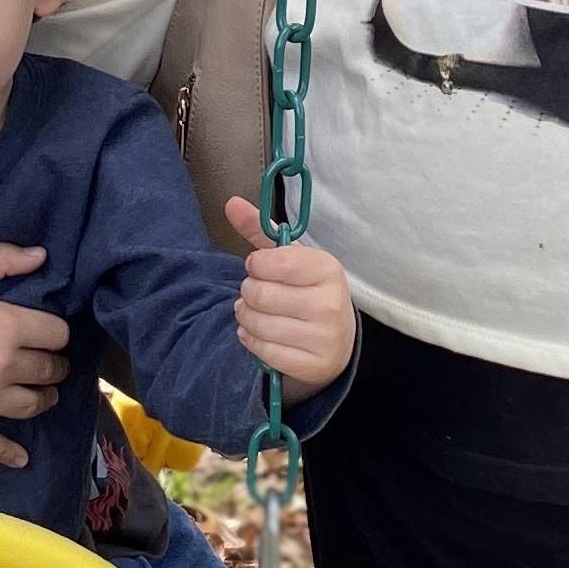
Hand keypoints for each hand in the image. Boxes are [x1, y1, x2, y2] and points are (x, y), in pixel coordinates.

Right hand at [0, 248, 71, 470]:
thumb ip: (4, 259)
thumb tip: (43, 256)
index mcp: (7, 326)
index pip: (57, 335)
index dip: (56, 332)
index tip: (48, 333)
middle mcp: (2, 366)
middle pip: (49, 371)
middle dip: (53, 366)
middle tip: (49, 364)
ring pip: (30, 406)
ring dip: (43, 400)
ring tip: (43, 395)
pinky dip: (9, 453)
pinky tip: (22, 459)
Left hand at [223, 195, 356, 387]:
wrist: (337, 339)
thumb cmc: (308, 291)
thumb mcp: (291, 258)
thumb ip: (260, 230)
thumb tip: (231, 203)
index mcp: (327, 268)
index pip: (275, 262)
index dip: (256, 265)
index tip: (260, 267)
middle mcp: (330, 303)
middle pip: (260, 295)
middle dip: (248, 293)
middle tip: (257, 294)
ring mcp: (324, 337)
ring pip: (258, 324)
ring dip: (246, 317)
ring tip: (254, 313)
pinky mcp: (313, 365)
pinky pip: (263, 351)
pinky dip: (251, 341)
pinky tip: (258, 334)